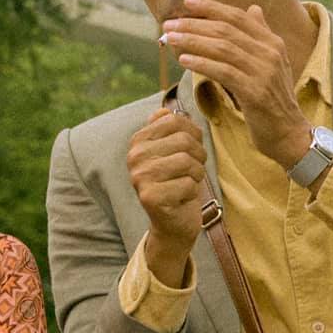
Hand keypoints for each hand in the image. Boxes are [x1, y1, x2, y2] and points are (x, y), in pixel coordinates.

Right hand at [128, 104, 206, 279]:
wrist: (173, 222)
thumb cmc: (178, 183)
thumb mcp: (174, 152)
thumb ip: (169, 129)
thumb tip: (163, 110)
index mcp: (138, 141)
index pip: (175, 121)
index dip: (194, 134)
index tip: (192, 150)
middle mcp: (134, 157)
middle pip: (184, 140)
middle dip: (198, 156)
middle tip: (194, 170)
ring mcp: (140, 177)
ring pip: (187, 162)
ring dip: (197, 174)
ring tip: (188, 183)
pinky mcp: (150, 197)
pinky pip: (188, 184)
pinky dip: (193, 192)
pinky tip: (182, 198)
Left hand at [162, 0, 312, 168]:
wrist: (288, 133)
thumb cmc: (272, 99)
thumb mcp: (271, 63)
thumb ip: (260, 35)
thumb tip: (253, 8)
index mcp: (272, 42)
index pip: (238, 16)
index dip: (211, 8)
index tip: (187, 2)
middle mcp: (270, 52)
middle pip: (226, 30)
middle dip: (194, 24)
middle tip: (169, 24)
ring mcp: (264, 71)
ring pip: (222, 48)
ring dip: (192, 41)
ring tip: (171, 39)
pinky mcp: (255, 91)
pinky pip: (223, 71)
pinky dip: (201, 63)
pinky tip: (184, 60)